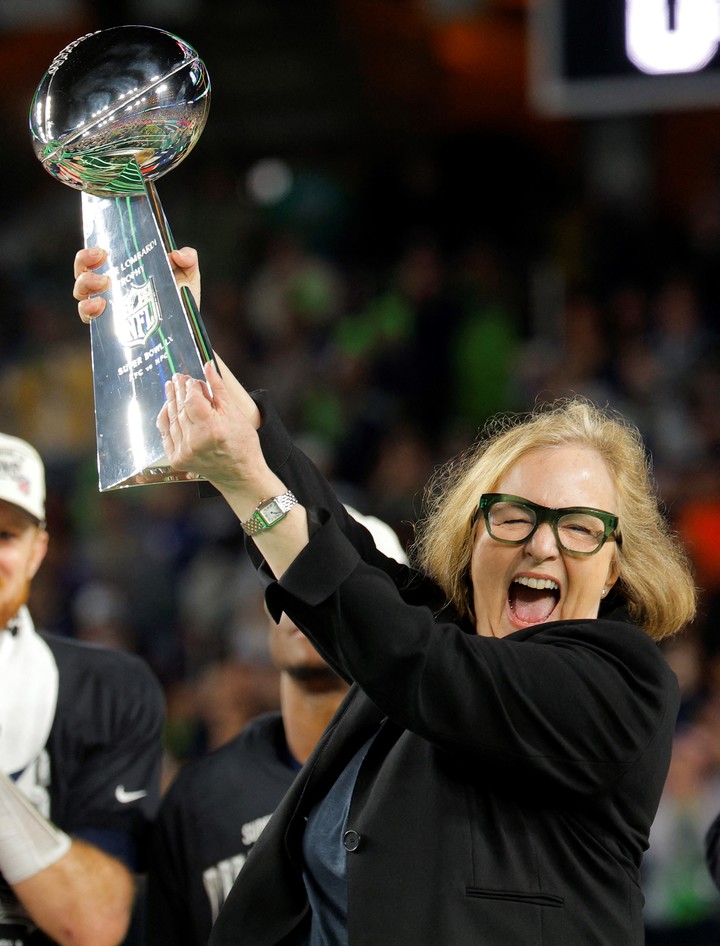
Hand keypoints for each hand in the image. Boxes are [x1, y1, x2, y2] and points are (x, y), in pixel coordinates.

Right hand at [73, 245, 200, 322]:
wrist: (184, 333)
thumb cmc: (181, 301)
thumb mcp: (187, 276)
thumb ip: (188, 259)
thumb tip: (176, 254)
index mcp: (124, 269)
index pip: (97, 256)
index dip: (91, 250)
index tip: (101, 250)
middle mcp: (110, 287)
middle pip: (83, 269)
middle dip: (84, 261)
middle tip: (101, 259)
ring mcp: (107, 306)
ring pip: (80, 290)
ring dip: (85, 283)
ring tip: (103, 283)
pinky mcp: (108, 326)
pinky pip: (87, 316)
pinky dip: (87, 308)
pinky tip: (100, 305)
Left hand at [157, 360, 276, 501]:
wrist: (239, 475)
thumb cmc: (242, 444)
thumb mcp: (235, 413)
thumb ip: (218, 389)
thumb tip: (207, 366)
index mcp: (211, 428)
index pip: (192, 400)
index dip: (189, 387)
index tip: (190, 379)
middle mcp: (195, 441)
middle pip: (180, 408)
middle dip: (178, 390)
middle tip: (177, 377)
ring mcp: (184, 452)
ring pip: (172, 419)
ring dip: (170, 401)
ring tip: (171, 387)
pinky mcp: (177, 459)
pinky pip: (166, 434)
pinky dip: (165, 419)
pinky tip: (166, 406)